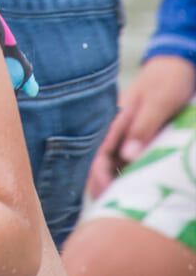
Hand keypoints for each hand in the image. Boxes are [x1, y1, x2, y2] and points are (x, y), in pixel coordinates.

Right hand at [86, 55, 195, 197]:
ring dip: (117, 183)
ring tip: (124, 205)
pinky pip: (131, 158)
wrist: (176, 63)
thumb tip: (127, 158)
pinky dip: (131, 173)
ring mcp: (130, 133)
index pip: (100, 156)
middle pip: (103, 163)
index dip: (99, 179)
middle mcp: (120, 130)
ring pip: (116, 163)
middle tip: (110, 211)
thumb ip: (142, 128)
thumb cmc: (167, 81)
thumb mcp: (158, 103)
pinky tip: (138, 186)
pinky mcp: (141, 135)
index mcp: (117, 122)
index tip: (106, 198)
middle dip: (103, 187)